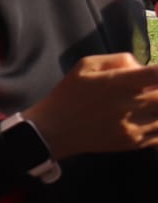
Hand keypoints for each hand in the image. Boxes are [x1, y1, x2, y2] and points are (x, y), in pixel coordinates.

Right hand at [26, 53, 157, 158]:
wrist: (55, 129)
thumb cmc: (69, 93)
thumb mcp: (85, 66)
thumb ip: (117, 60)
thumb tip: (142, 67)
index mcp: (116, 83)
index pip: (156, 74)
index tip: (156, 74)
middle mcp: (128, 105)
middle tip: (149, 88)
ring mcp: (134, 126)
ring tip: (147, 104)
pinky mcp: (135, 142)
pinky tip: (149, 118)